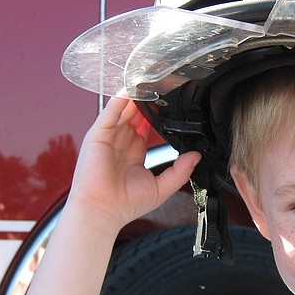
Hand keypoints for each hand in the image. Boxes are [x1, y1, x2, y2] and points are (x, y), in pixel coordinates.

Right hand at [68, 96, 200, 228]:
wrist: (102, 211)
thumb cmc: (125, 205)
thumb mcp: (161, 187)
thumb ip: (180, 171)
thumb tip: (196, 156)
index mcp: (135, 153)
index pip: (148, 128)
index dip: (159, 117)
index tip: (173, 106)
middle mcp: (121, 142)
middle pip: (137, 115)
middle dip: (149, 103)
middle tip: (164, 88)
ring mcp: (109, 137)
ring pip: (124, 110)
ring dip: (135, 97)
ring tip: (150, 82)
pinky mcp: (98, 135)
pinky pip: (109, 113)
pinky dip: (118, 100)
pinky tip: (129, 91)